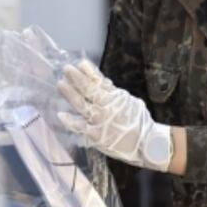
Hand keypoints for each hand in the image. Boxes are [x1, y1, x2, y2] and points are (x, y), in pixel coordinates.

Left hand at [56, 60, 173, 171]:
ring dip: (70, 93)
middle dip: (76, 78)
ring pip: (80, 104)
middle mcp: (105, 106)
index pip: (99, 80)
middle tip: (66, 69)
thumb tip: (104, 83)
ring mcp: (98, 120)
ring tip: (61, 84)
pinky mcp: (94, 134)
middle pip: (87, 89)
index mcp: (114, 96)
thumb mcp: (130, 102)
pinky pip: (79, 126)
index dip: (88, 71)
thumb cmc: (139, 122)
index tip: (80, 63)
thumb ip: (115, 93)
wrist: (146, 143)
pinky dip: (69, 121)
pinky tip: (60, 115)